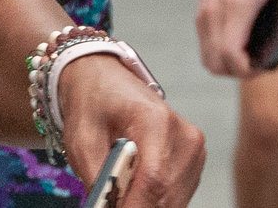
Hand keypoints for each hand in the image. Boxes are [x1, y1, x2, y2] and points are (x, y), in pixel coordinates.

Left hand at [53, 55, 203, 207]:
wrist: (106, 82)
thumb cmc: (94, 105)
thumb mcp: (82, 141)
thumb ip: (98, 179)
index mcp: (156, 121)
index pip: (153, 180)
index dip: (134, 206)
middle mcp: (183, 134)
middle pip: (165, 195)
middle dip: (136, 205)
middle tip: (111, 201)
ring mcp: (193, 148)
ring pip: (173, 201)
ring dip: (145, 203)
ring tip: (121, 188)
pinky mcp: (195, 159)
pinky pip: (177, 196)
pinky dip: (154, 199)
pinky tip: (135, 185)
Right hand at [196, 0, 277, 77]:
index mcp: (237, 6)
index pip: (232, 57)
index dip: (247, 71)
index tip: (262, 67)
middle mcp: (215, 13)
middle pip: (216, 65)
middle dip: (237, 72)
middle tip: (257, 64)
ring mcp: (204, 13)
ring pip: (207, 58)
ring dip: (226, 64)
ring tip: (248, 57)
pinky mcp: (200, 11)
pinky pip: (205, 45)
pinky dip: (219, 52)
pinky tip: (238, 44)